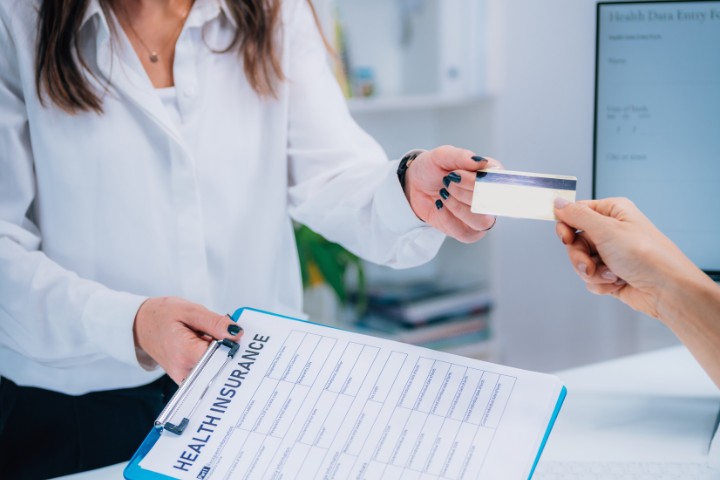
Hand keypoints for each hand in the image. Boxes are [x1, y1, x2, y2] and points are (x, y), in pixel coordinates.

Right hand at [133, 297, 243, 382]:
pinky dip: (210, 359)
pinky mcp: (185, 378)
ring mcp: (184, 377)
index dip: (231, 345)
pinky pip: (206, 372)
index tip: (233, 335)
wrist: (140, 325)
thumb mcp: (190, 311)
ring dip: (217, 354)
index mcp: (186, 352)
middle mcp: (185, 370)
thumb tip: (236, 333)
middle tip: (216, 333)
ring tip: (204, 338)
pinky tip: (203, 346)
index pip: (221, 357)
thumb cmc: (161, 315)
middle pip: (220, 365)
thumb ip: (215, 322)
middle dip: (225, 349)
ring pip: (214, 369)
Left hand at [404, 146, 501, 242]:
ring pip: (481, 221)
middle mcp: (490, 198)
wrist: (414, 186)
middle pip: (490, 202)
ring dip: (458, 207)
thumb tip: (482, 162)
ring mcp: (480, 216)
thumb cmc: (433, 168)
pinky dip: (448, 218)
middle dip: (463, 192)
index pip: (498, 182)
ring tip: (443, 194)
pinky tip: (439, 205)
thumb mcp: (442, 156)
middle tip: (446, 181)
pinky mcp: (467, 232)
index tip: (457, 173)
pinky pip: (464, 233)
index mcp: (490, 176)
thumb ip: (461, 156)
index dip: (478, 180)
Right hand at [553, 197, 698, 318]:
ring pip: (580, 262)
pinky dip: (601, 283)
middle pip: (575, 241)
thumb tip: (558, 202)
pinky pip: (591, 278)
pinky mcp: (611, 273)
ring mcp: (611, 253)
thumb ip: (578, 215)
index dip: (566, 226)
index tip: (566, 238)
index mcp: (612, 212)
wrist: (666, 290)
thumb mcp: (607, 229)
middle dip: (580, 257)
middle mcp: (611, 231)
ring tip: (611, 274)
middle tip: (590, 264)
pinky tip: (617, 282)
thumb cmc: (647, 256)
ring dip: (592, 272)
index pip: (575, 213)